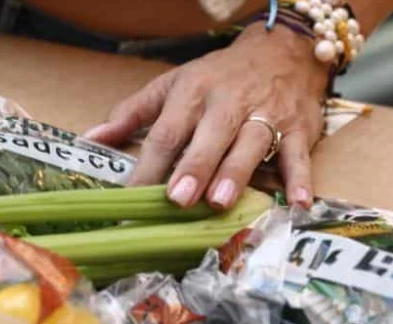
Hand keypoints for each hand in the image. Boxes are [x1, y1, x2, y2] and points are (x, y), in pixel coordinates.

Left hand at [83, 23, 328, 210]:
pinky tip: (298, 204)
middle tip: (178, 199)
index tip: (133, 195)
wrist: (284, 50)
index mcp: (193, 93)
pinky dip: (301, 179)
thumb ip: (132, 113)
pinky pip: (299, 155)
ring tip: (220, 201)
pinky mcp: (298, 129)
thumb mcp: (173, 84)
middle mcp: (228, 103)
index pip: (167, 132)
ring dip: (236, 172)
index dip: (150, 165)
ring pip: (251, 144)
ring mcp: (266, 116)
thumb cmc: (219, 76)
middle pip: (209, 136)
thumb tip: (92, 139)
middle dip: (194, 167)